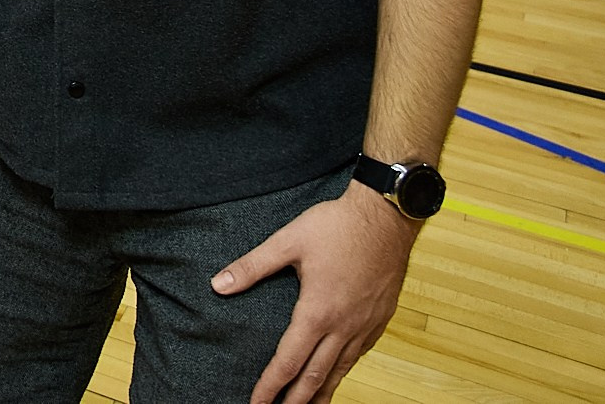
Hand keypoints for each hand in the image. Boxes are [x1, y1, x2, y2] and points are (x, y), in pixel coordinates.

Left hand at [216, 180, 417, 403]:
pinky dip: (342, 372)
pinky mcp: (379, 320)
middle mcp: (343, 326)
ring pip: (340, 370)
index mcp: (317, 311)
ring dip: (322, 393)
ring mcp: (365, 326)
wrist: (387, 218)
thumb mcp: (288, 241)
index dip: (271, 386)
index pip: (289, 360)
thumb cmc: (336, 226)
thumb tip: (217, 285)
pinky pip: (358, 356)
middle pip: (316, 376)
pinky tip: (335, 375)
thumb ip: (252, 266)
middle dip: (296, 401)